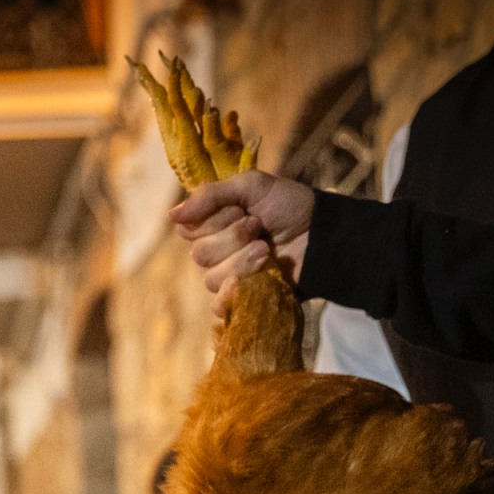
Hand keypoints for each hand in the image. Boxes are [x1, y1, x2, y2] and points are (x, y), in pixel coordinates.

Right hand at [171, 171, 316, 313]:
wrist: (322, 234)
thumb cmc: (288, 206)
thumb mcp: (251, 187)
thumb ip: (211, 195)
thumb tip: (171, 215)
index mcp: (211, 225)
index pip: (188, 229)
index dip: (213, 220)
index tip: (240, 209)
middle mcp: (214, 253)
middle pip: (200, 254)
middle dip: (232, 237)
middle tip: (259, 227)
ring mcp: (228, 278)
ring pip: (212, 278)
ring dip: (242, 260)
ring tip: (268, 250)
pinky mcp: (243, 300)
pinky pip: (220, 306)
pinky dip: (233, 294)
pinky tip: (252, 280)